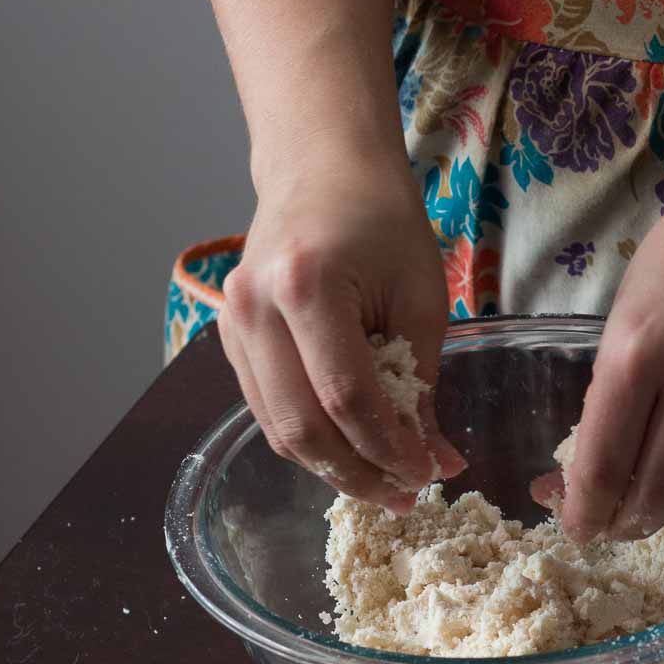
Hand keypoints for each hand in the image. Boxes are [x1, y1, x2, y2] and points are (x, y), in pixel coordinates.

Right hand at [217, 147, 464, 510]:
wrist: (322, 167)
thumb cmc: (382, 219)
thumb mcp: (420, 296)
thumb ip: (422, 384)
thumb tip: (435, 462)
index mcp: (307, 285)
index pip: (346, 397)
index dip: (388, 448)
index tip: (428, 474)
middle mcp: (255, 307)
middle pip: (301, 425)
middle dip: (357, 474)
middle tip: (405, 496)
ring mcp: (231, 322)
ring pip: (276, 427)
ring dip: (331, 467)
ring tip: (383, 483)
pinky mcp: (228, 336)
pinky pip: (267, 407)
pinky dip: (309, 437)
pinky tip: (350, 450)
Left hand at [555, 164, 663, 541]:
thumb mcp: (626, 313)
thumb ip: (615, 386)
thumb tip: (594, 461)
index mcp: (637, 352)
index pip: (602, 461)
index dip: (585, 509)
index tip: (577, 527)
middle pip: (655, 489)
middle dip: (627, 523)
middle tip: (613, 530)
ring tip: (652, 514)